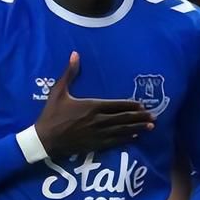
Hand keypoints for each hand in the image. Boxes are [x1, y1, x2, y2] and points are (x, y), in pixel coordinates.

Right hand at [35, 51, 154, 157]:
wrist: (45, 139)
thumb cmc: (51, 114)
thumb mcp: (58, 91)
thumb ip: (69, 73)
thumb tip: (75, 54)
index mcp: (92, 106)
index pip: (117, 105)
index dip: (131, 105)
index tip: (142, 104)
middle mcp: (98, 120)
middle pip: (124, 118)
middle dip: (140, 117)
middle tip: (154, 116)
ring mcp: (98, 134)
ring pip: (122, 130)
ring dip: (138, 127)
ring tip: (150, 126)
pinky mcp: (95, 145)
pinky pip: (115, 141)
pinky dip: (126, 139)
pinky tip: (135, 137)